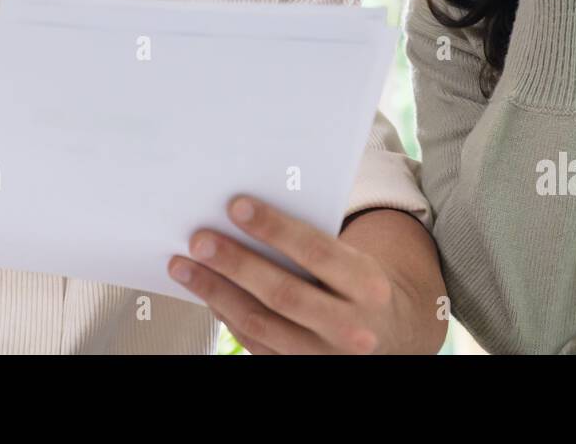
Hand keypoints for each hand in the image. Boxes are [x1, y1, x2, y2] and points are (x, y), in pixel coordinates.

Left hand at [168, 196, 415, 353]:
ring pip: (260, 323)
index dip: (275, 228)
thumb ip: (314, 242)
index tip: (237, 206)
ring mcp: (324, 355)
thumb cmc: (360, 284)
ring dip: (215, 292)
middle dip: (235, 263)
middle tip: (199, 239)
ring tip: (184, 265)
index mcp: (368, 285)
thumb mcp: (355, 260)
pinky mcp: (301, 370)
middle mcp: (351, 326)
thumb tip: (247, 216)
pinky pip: (255, 343)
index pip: (317, 251)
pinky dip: (225, 315)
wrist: (391, 334)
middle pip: (283, 292)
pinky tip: (206, 292)